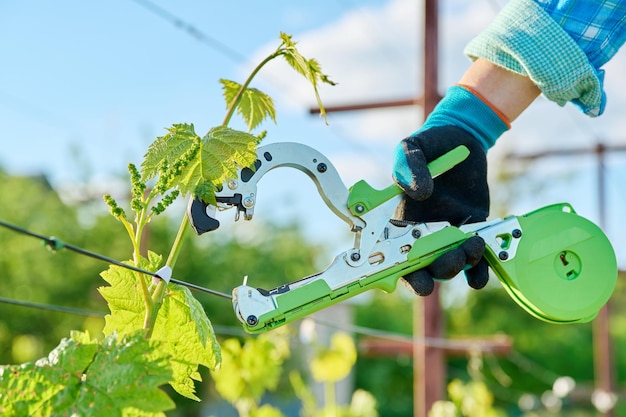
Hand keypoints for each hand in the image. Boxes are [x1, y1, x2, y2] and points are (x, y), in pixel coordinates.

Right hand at [392, 125, 490, 295]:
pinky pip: (473, 262)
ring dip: (458, 266)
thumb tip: (420, 194)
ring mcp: (446, 235)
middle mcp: (420, 233)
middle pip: (421, 270)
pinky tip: (483, 261)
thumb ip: (409, 166)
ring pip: (447, 267)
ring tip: (472, 245)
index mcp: (399, 219)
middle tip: (449, 260)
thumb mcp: (412, 147)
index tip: (414, 274)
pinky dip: (478, 270)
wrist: (462, 138)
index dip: (399, 272)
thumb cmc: (429, 143)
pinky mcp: (471, 232)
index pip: (391, 256)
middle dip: (434, 274)